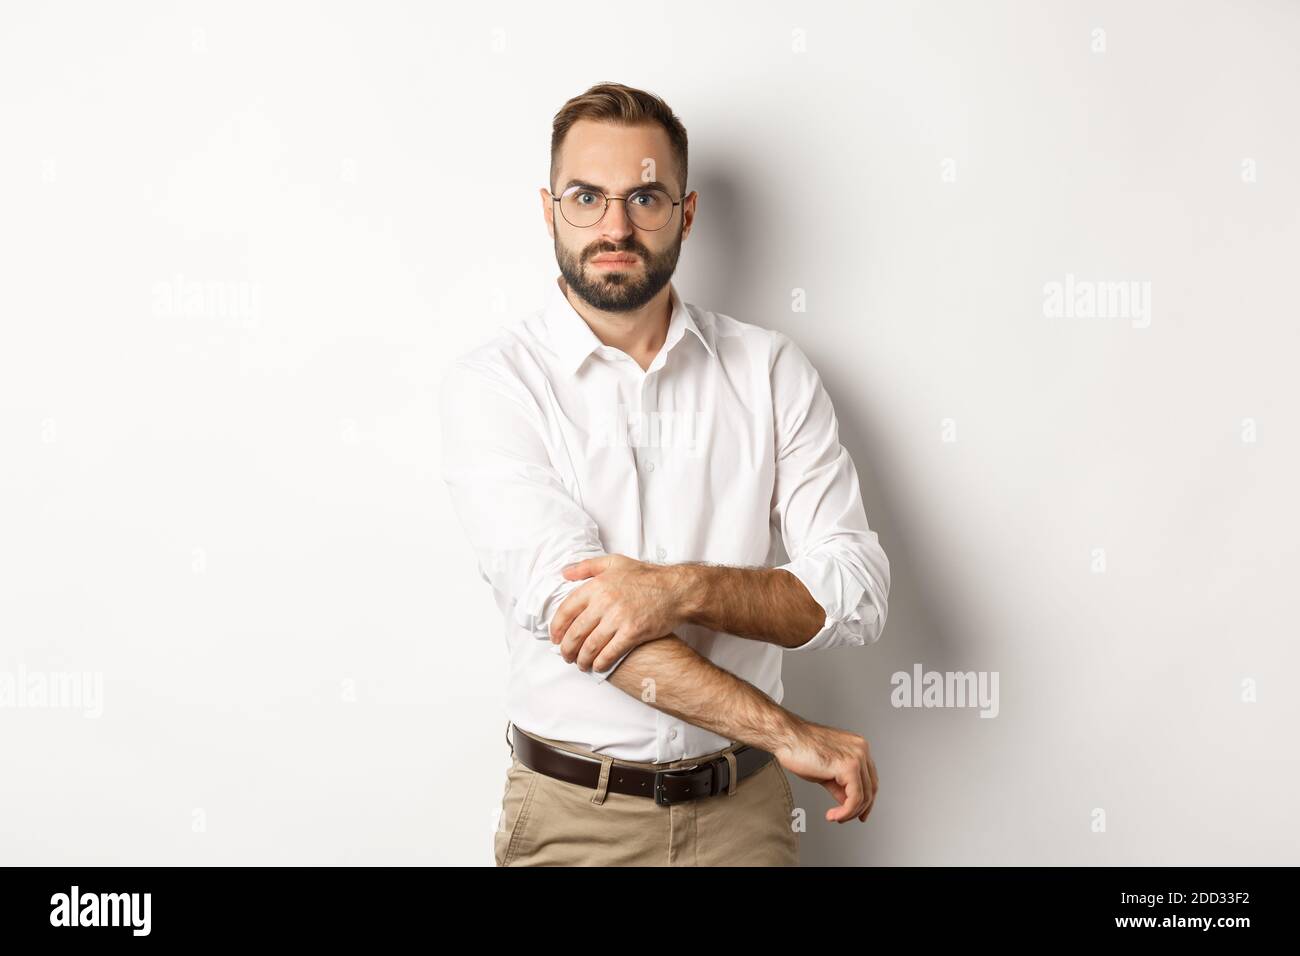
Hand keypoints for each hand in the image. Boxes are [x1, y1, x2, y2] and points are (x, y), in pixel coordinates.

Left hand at [552, 554, 691, 672]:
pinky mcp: (632, 633)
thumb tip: (563, 573)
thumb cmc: (646, 576)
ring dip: (581, 659)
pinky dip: (600, 663)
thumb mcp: (615, 562)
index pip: (566, 610)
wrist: (676, 590)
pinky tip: (597, 667)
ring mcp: (618, 618)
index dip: (557, 628)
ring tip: (580, 664)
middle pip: (575, 632)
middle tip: (566, 656)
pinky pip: (609, 653)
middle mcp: (604, 602)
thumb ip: (587, 566)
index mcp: (596, 586)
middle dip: (567, 649)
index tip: (555, 638)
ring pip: (590, 646)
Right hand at [773, 718, 877, 822]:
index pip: (871, 779)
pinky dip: (845, 811)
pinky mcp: (848, 766)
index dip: (867, 800)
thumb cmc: (801, 748)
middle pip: (871, 788)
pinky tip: (833, 815)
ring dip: (849, 813)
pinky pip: (854, 798)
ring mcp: (857, 757)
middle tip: (844, 818)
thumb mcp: (827, 770)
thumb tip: (847, 802)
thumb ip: (840, 785)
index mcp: (858, 746)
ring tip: (834, 817)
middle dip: (860, 809)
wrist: (786, 737)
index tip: (859, 813)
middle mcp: (861, 749)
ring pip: (864, 796)